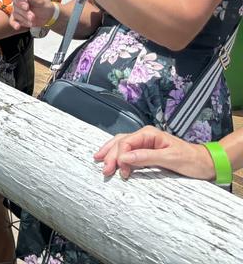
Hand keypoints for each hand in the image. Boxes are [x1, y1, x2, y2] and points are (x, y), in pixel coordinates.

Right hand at [9, 0, 53, 29]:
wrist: (49, 16)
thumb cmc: (45, 6)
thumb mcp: (41, 1)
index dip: (19, 0)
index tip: (26, 6)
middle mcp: (19, 2)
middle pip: (15, 6)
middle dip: (24, 13)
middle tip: (32, 16)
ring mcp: (18, 11)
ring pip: (16, 14)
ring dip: (24, 19)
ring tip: (33, 21)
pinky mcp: (18, 18)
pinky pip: (12, 21)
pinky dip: (14, 24)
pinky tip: (18, 27)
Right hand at [94, 126, 215, 180]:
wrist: (205, 163)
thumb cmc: (191, 160)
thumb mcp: (171, 159)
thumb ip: (146, 157)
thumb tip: (124, 157)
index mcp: (149, 134)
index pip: (127, 142)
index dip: (119, 156)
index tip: (120, 170)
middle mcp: (145, 136)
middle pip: (121, 142)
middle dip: (110, 155)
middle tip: (105, 170)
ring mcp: (145, 143)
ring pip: (121, 145)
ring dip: (110, 153)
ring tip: (99, 161)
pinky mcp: (146, 151)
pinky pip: (128, 151)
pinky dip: (117, 155)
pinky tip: (111, 159)